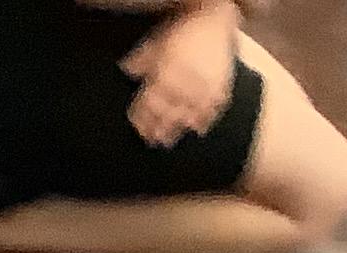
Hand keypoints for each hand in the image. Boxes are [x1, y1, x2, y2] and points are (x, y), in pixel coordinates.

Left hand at [124, 6, 238, 144]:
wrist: (214, 18)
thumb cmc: (182, 31)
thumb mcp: (153, 44)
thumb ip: (139, 62)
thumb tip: (125, 71)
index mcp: (162, 77)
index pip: (148, 106)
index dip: (142, 120)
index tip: (139, 129)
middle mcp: (181, 86)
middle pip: (166, 115)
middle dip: (157, 130)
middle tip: (153, 140)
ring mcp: (202, 88)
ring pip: (188, 116)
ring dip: (178, 129)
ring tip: (171, 140)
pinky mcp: (221, 86)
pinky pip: (213, 109)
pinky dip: (205, 120)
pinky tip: (199, 129)